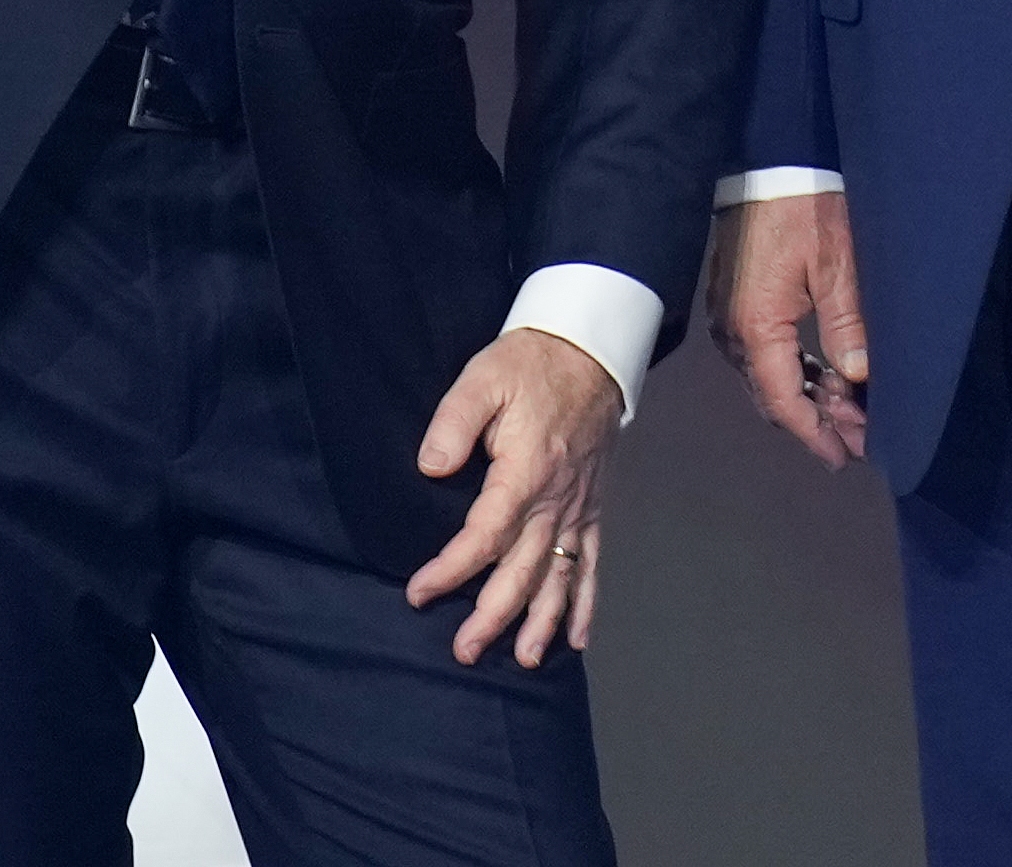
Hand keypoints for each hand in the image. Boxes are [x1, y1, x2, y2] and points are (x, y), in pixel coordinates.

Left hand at [405, 328, 622, 667]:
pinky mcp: (592, 507)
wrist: (588, 352)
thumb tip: (431, 467)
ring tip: (523, 659)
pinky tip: (577, 638)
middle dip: (494, 615)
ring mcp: (578, 507)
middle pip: (525, 569)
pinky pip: (592, 562)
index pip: (486, 534)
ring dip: (542, 621)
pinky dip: (586, 602)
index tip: (419, 592)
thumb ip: (454, 422)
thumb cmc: (529, 365)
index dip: (452, 568)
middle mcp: (556, 498)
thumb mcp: (483, 378)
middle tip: (464, 650)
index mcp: (526, 470)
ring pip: (561, 575)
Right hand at [703, 191, 869, 466]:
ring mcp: (728, 318)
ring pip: (767, 377)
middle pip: (773, 396)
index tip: (845, 457)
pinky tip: (825, 376)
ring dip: (807, 397)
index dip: (815, 434)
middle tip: (860, 437)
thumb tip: (858, 379)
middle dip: (817, 421)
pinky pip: (762, 354)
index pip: (784, 401)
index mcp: (757, 327)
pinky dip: (793, 371)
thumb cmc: (805, 209)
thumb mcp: (837, 266)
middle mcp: (733, 331)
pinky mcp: (734, 304)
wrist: (768, 162)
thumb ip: (847, 326)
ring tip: (851, 411)